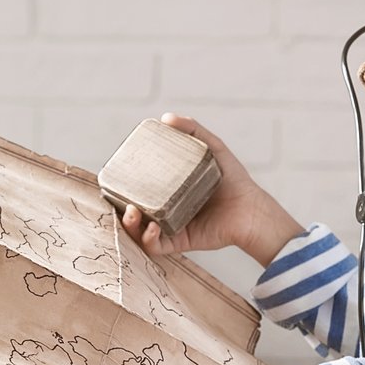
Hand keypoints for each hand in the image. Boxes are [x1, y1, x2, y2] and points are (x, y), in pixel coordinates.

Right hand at [118, 115, 302, 264]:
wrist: (251, 207)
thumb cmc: (233, 179)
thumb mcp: (213, 148)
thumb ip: (193, 130)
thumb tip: (166, 117)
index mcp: (167, 190)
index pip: (136, 189)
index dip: (120, 187)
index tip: (113, 178)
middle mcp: (165, 210)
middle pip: (132, 211)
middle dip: (119, 208)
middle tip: (119, 197)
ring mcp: (170, 227)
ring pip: (139, 232)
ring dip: (130, 224)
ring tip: (133, 211)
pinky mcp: (179, 242)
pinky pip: (156, 247)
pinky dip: (149, 239)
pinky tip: (151, 228)